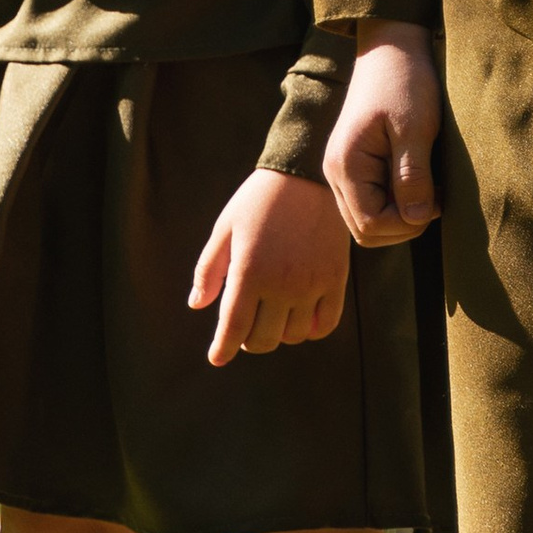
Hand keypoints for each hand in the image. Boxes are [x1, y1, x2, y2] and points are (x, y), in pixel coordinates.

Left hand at [188, 169, 351, 364]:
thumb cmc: (258, 201)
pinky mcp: (335, 279)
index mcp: (249, 272)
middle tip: (245, 330)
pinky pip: (325, 324)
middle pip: (263, 339)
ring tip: (272, 317)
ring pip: (293, 335)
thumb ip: (209, 270)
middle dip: (249, 340)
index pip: (234, 327)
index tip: (217, 357)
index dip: (223, 348)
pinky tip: (301, 320)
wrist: (305, 175)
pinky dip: (311, 331)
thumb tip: (197, 305)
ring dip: (279, 333)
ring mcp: (311, 284)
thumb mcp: (225, 229)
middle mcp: (281, 284)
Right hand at [325, 22, 441, 246]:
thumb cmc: (405, 82)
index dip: (406, 224)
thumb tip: (416, 219)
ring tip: (428, 190)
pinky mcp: (356, 166)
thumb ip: (413, 175)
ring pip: (368, 220)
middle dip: (403, 225)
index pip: (371, 224)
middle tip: (435, 198)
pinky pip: (372, 202)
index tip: (437, 200)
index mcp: (346, 164)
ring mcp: (343, 170)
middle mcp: (336, 172)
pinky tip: (418, 182)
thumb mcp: (415, 128)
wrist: (391, 48)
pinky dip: (395, 203)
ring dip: (400, 217)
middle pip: (365, 230)